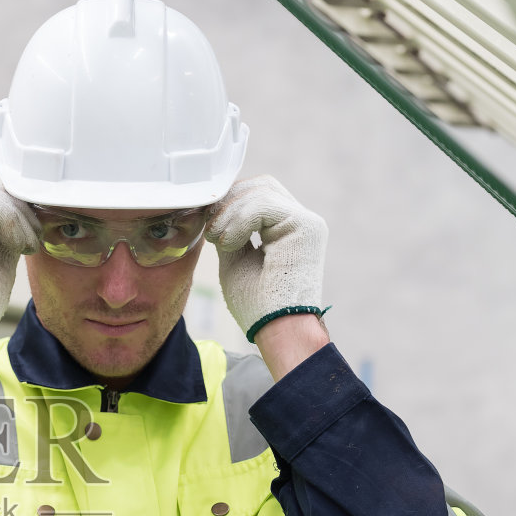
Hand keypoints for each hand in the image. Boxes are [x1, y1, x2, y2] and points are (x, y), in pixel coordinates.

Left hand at [206, 176, 327, 341]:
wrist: (278, 330)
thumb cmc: (257, 304)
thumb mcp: (235, 258)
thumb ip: (231, 230)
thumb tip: (216, 207)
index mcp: (286, 228)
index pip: (257, 193)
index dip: (229, 202)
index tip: (208, 227)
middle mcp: (301, 220)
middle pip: (261, 185)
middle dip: (229, 202)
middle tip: (212, 231)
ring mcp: (306, 221)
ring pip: (261, 191)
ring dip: (230, 213)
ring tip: (219, 240)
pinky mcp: (306, 226)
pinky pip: (263, 205)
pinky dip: (239, 220)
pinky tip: (231, 242)